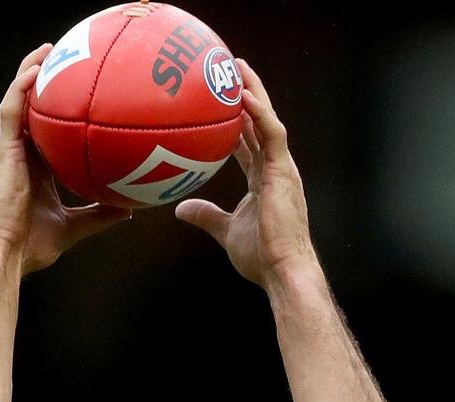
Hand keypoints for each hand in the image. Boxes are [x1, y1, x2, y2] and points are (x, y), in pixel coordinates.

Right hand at [0, 44, 131, 272]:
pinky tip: (38, 68)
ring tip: (48, 49)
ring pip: (18, 101)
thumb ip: (99, 215)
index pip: (46, 133)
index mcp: (35, 170)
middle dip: (43, 83)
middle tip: (66, 58)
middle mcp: (21, 156)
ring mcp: (10, 151)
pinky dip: (22, 86)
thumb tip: (129, 210)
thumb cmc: (34, 246)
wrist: (7, 253)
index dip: (58, 113)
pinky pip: (12, 109)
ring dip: (30, 72)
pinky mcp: (3, 151)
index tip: (77, 95)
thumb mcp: (75, 226)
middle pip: (30, 110)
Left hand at [175, 60, 317, 290]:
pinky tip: (242, 95)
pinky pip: (272, 133)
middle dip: (246, 94)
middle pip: (259, 123)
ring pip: (267, 119)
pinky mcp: (284, 171)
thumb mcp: (226, 231)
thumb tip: (181, 208)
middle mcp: (274, 168)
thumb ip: (206, 215)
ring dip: (253, 92)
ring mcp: (281, 168)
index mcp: (263, 179)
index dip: (237, 121)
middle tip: (228, 68)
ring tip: (237, 67)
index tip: (221, 102)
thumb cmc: (260, 256)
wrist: (281, 271)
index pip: (248, 141)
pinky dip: (258, 113)